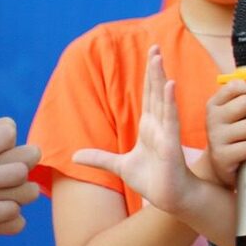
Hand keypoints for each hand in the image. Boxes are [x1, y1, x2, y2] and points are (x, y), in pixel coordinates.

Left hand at [73, 47, 199, 215]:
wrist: (170, 198)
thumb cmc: (151, 179)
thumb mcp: (119, 166)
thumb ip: (99, 158)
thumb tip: (74, 155)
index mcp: (149, 127)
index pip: (148, 95)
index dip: (149, 75)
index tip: (152, 54)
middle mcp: (159, 125)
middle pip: (155, 91)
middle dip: (154, 69)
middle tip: (155, 47)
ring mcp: (166, 132)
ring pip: (162, 100)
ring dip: (160, 79)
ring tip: (158, 59)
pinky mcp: (171, 144)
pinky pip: (171, 119)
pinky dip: (169, 102)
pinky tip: (169, 86)